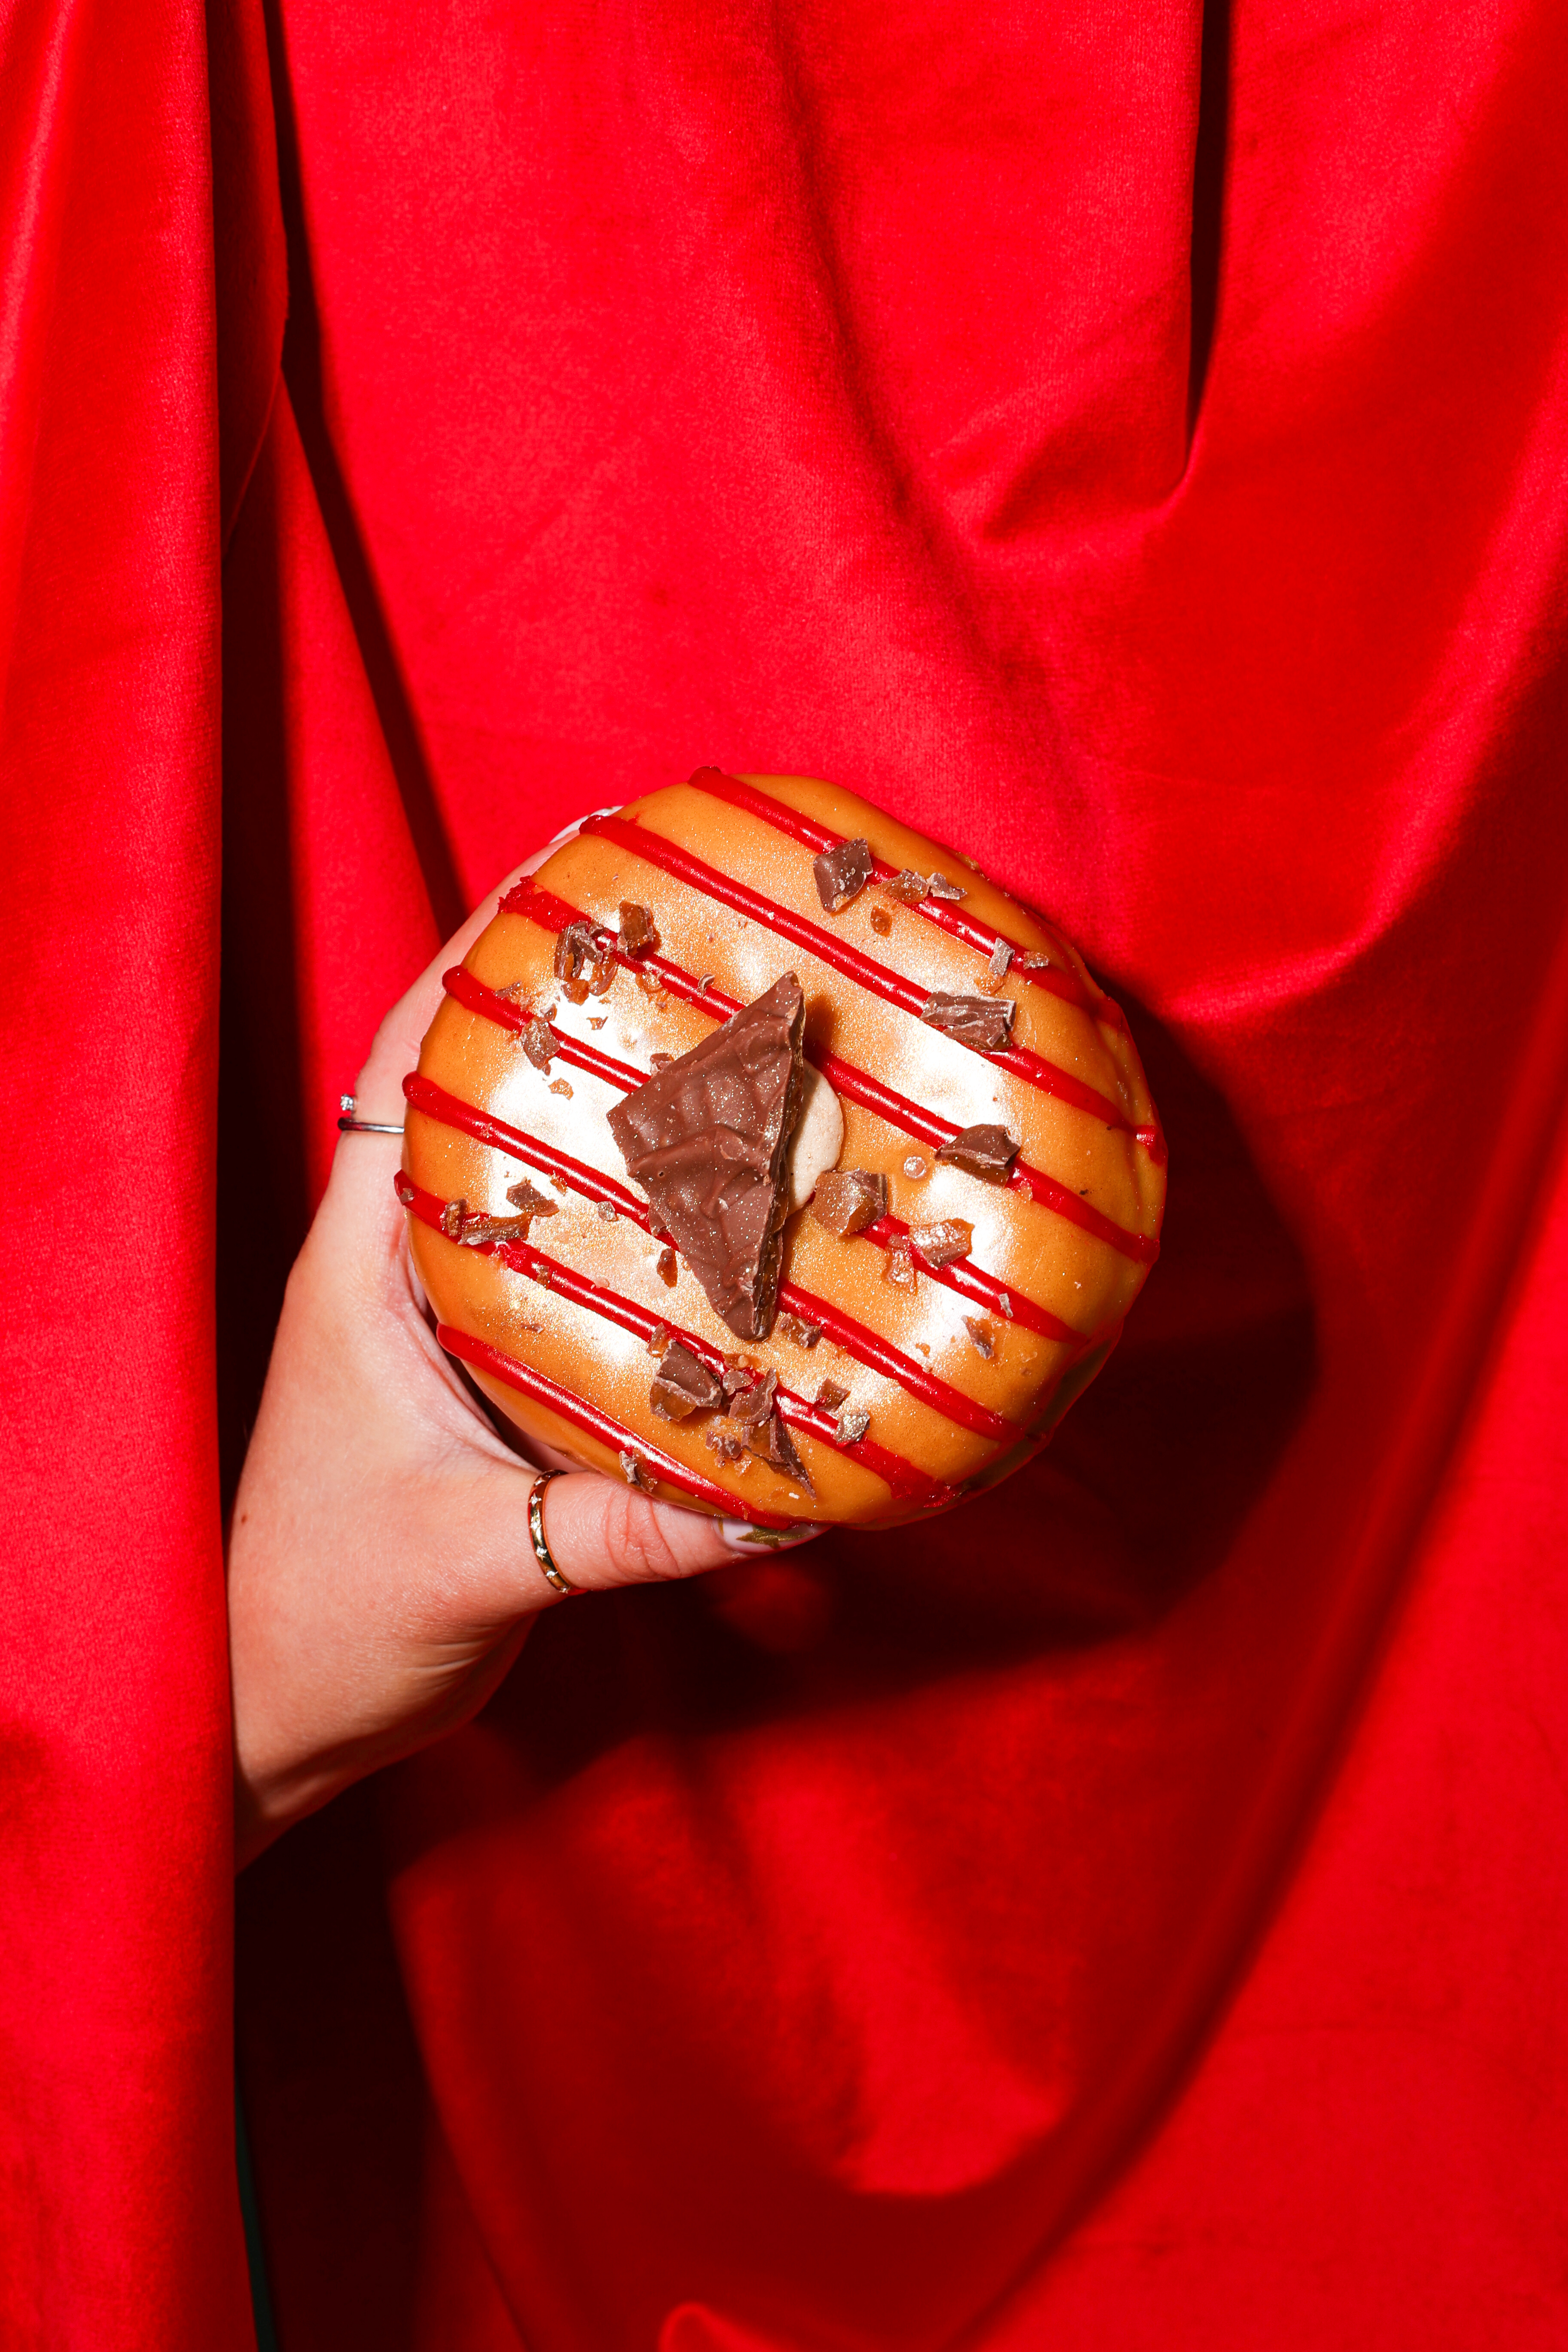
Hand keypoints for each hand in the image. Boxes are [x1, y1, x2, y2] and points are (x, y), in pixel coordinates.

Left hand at [227, 852, 820, 1869]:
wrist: (273, 1711)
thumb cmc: (325, 1627)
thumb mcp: (473, 1568)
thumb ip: (622, 1532)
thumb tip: (785, 1492)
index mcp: (363, 1272)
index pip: (408, 1069)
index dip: (480, 954)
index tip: (574, 860)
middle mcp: (402, 1274)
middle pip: (483, 1094)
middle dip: (577, 1001)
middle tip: (695, 924)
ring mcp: (448, 1323)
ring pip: (538, 1175)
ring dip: (619, 1105)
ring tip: (735, 1036)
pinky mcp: (495, 1380)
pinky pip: (583, 1268)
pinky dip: (647, 1223)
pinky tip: (731, 1213)